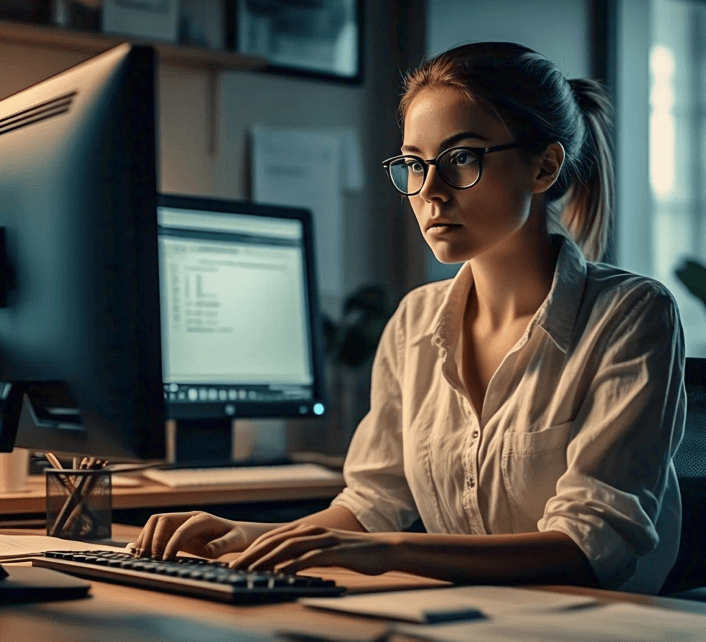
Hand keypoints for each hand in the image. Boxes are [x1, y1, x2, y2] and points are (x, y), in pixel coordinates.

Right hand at [134, 511, 255, 559]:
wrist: (235, 534)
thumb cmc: (236, 537)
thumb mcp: (235, 541)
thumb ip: (223, 545)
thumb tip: (210, 550)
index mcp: (202, 519)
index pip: (180, 528)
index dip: (170, 543)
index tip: (165, 560)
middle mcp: (188, 517)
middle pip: (161, 520)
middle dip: (152, 539)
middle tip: (148, 558)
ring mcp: (181, 523)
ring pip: (155, 524)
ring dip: (146, 539)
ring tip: (142, 557)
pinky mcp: (176, 532)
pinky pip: (157, 532)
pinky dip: (148, 541)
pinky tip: (144, 555)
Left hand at [232, 522, 396, 575]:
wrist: (382, 549)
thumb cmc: (352, 553)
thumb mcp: (325, 550)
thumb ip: (305, 553)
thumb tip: (283, 566)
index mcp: (307, 530)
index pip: (272, 537)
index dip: (252, 549)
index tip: (235, 562)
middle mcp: (312, 530)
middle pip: (275, 541)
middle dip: (252, 554)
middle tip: (234, 568)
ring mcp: (323, 539)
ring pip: (287, 547)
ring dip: (266, 560)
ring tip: (250, 571)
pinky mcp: (334, 550)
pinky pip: (308, 558)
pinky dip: (292, 566)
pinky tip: (280, 575)